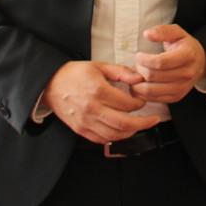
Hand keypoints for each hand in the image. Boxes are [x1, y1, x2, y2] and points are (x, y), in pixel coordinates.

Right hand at [42, 61, 158, 143]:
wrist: (51, 84)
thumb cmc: (76, 74)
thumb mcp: (100, 66)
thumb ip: (122, 72)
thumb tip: (140, 79)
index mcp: (98, 91)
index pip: (127, 104)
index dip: (140, 104)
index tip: (144, 100)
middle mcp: (92, 109)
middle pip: (124, 124)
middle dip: (144, 123)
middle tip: (154, 120)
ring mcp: (85, 122)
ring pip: (114, 135)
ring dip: (131, 132)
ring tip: (140, 125)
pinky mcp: (80, 129)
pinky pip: (101, 139)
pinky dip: (115, 137)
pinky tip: (122, 130)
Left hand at [132, 24, 205, 103]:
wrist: (200, 63)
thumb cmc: (185, 46)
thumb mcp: (177, 33)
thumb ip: (162, 31)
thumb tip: (147, 34)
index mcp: (188, 55)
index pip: (160, 62)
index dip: (144, 59)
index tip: (139, 55)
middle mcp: (187, 73)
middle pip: (153, 76)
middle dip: (140, 69)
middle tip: (138, 64)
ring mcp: (182, 87)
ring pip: (151, 90)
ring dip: (138, 83)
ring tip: (137, 74)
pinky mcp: (176, 97)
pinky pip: (153, 99)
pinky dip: (142, 93)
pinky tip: (141, 84)